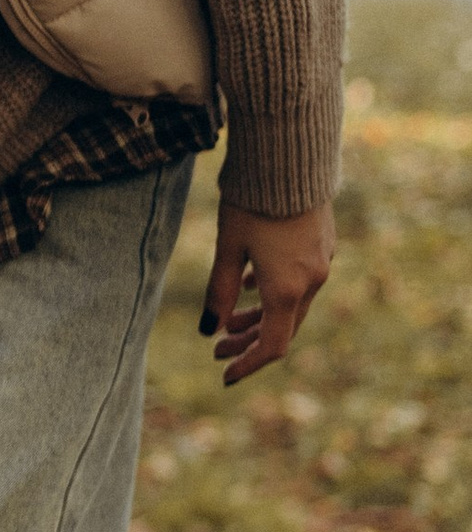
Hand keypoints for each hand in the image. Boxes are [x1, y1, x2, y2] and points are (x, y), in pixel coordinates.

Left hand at [200, 199, 333, 386]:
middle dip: (249, 341)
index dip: (248, 363)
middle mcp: (312, 280)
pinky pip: (300, 280)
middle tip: (218, 349)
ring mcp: (322, 261)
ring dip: (261, 316)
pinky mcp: (323, 243)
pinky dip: (275, 292)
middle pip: (283, 327)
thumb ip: (219, 291)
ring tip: (230, 320)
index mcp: (288, 288)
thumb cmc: (254, 201)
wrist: (291, 156)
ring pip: (292, 303)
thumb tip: (208, 330)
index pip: (271, 345)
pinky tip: (252, 284)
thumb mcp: (228, 247)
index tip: (224, 374)